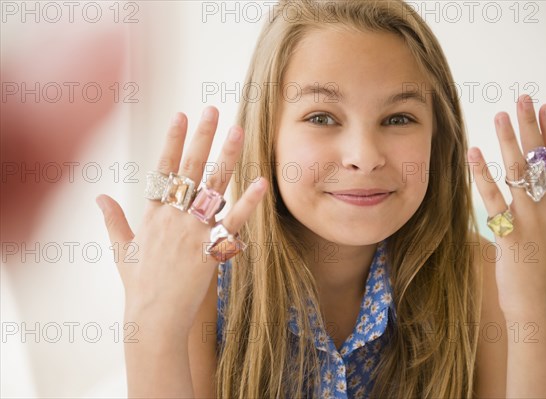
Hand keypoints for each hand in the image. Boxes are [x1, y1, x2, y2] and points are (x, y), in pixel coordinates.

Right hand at [96, 107, 266, 333]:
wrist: (153, 317)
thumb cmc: (139, 285)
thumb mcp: (121, 249)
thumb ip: (113, 220)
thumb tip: (99, 197)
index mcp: (152, 213)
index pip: (163, 168)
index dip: (173, 140)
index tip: (181, 115)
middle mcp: (173, 216)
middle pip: (190, 168)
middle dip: (201, 136)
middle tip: (212, 109)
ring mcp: (192, 231)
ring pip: (213, 186)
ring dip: (227, 156)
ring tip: (239, 130)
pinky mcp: (210, 248)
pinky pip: (233, 221)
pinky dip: (248, 202)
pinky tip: (261, 182)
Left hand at [469, 95, 545, 317]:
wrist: (539, 302)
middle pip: (542, 160)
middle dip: (532, 127)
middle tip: (522, 99)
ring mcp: (531, 220)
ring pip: (520, 173)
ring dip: (509, 142)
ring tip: (500, 116)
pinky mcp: (510, 233)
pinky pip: (495, 198)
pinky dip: (483, 174)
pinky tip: (474, 153)